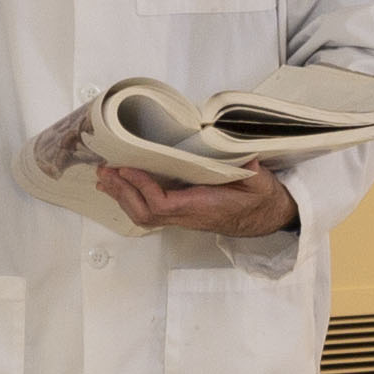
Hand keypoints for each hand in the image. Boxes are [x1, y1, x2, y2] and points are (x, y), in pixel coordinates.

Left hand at [103, 165, 297, 237]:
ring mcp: (184, 217)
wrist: (267, 217)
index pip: (164, 203)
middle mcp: (190, 216)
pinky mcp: (182, 214)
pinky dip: (132, 199)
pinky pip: (151, 211)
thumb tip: (245, 155)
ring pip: (145, 215)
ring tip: (106, 179)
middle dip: (122, 192)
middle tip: (105, 170)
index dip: (142, 187)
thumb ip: (252, 170)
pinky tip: (122, 188)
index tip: (127, 167)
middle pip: (146, 212)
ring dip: (123, 197)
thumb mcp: (261, 182)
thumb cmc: (261, 199)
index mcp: (204, 208)